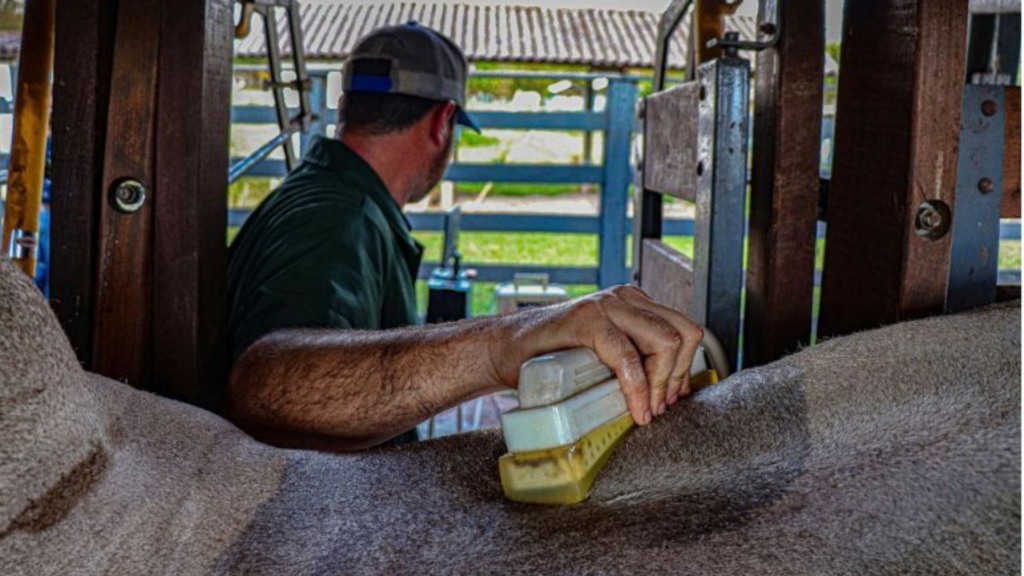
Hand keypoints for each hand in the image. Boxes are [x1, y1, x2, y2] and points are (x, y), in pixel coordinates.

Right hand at [493, 285, 703, 425]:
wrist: (505, 349)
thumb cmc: (551, 357)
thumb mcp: (604, 353)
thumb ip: (633, 357)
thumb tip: (669, 391)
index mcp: (634, 303)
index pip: (684, 329)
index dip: (685, 369)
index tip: (670, 399)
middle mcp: (625, 298)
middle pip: (683, 333)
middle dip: (676, 377)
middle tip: (659, 407)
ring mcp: (607, 305)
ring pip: (664, 341)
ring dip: (661, 384)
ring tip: (647, 410)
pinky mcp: (588, 320)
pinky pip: (627, 356)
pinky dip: (637, 388)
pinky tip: (636, 409)